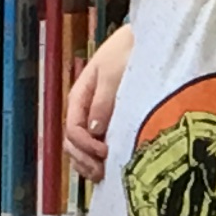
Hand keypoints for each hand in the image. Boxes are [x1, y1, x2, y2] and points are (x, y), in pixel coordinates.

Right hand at [65, 24, 131, 184]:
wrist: (144, 40)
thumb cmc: (127, 51)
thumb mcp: (113, 74)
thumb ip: (103, 102)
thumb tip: (93, 130)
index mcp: (79, 96)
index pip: (73, 128)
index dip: (85, 145)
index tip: (104, 153)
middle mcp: (84, 109)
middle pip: (72, 143)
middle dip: (83, 160)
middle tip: (102, 172)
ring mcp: (95, 117)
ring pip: (81, 148)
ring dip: (88, 163)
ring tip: (103, 175)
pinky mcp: (109, 121)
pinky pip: (95, 145)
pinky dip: (97, 159)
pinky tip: (107, 169)